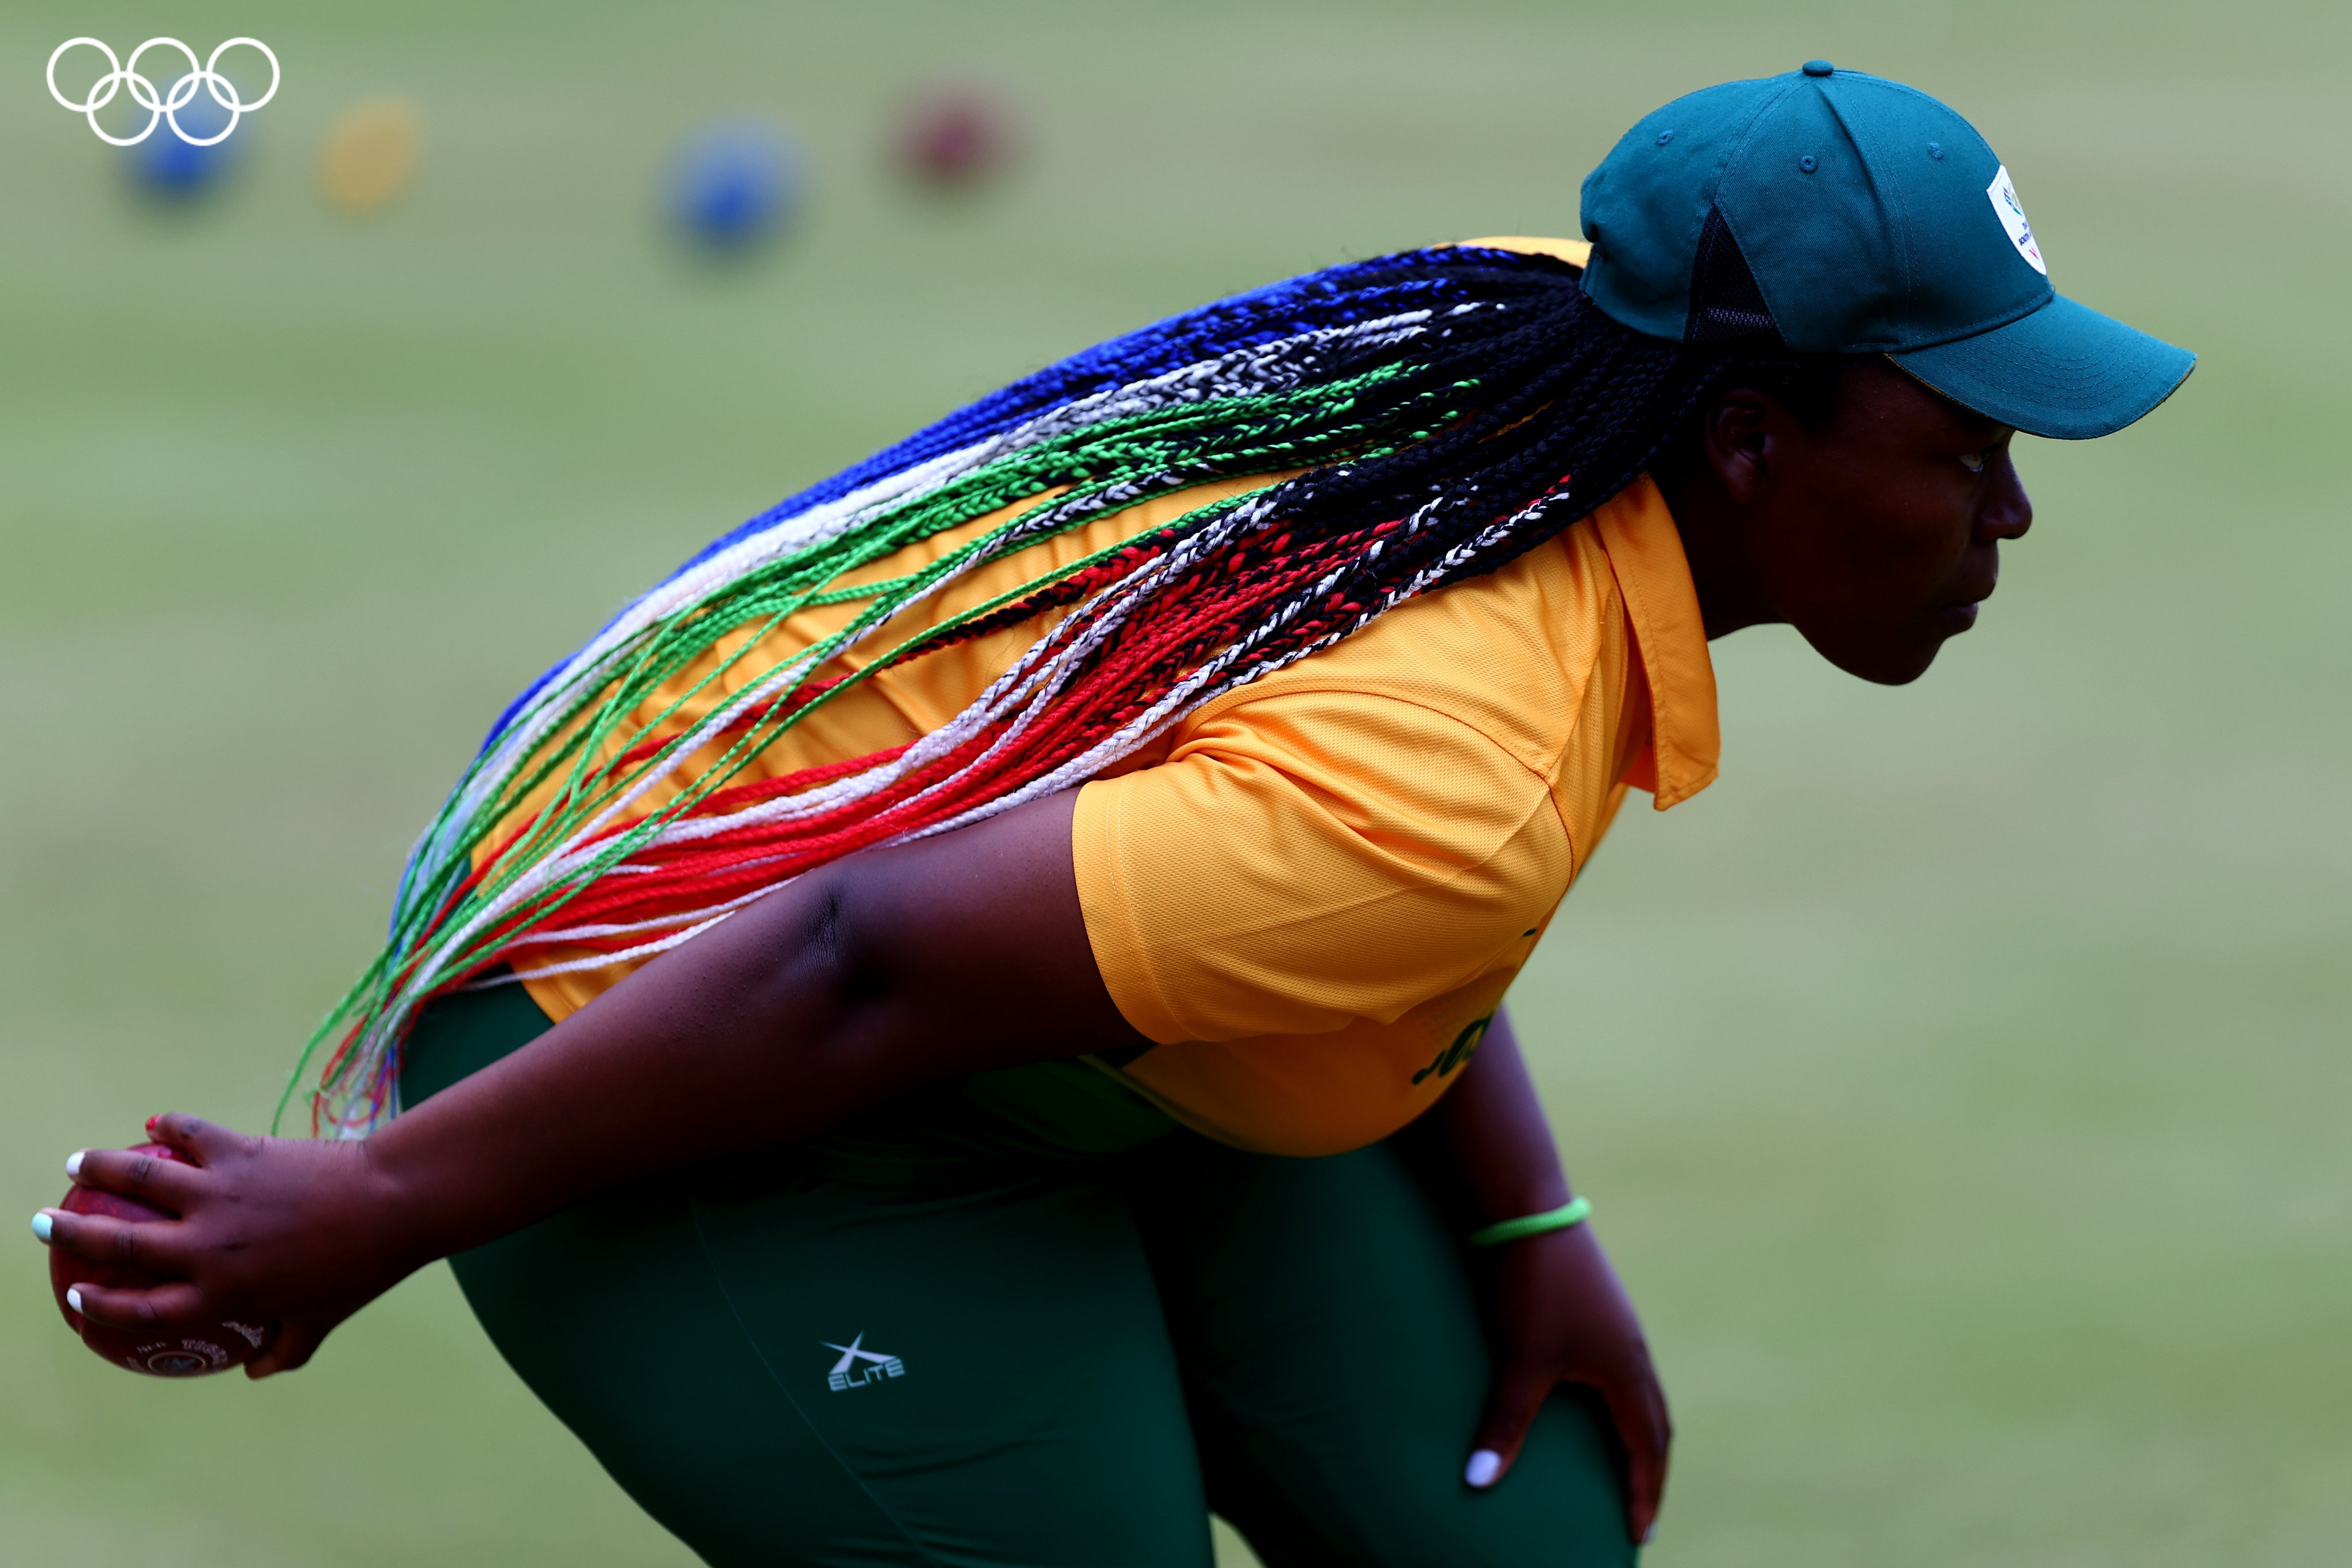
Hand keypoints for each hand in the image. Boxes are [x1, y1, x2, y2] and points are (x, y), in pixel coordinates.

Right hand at [35, 1114, 422, 1370]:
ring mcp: (220, 1197)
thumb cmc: (359, 1270)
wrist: (391, 1206)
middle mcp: (208, 1248)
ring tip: (75, 1164)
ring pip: (139, 1178)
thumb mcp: (320, 1321)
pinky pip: (191, 1133)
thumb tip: (256, 1373)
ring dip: (100, 1168)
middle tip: (41, 1224)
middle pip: (118, 1243)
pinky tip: (156, 1124)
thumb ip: (284, 1350)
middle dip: (70, 1234)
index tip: (75, 1298)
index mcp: (221, 1295)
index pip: (140, 1311)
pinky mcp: (239, 1153)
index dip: (100, 1306)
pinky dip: (170, 1126)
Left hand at [1464, 1220, 1670, 1545]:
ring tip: (1626, 1465)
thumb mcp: (1517, 1360)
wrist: (1529, 1209)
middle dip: (1650, 1471)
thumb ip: (1503, 1424)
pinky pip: (1627, 1369)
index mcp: (1626, 1371)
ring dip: (1641, 1434)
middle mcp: (1634, 1351)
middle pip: (1656, 1424)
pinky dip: (1624, 1401)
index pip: (1646, 1448)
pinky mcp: (1603, 1308)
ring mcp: (1622, 1326)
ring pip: (1644, 1394)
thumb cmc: (1530, 1287)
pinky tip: (1599, 1402)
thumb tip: (1479, 1482)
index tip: (1639, 1534)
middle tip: (1640, 1510)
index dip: (1644, 1493)